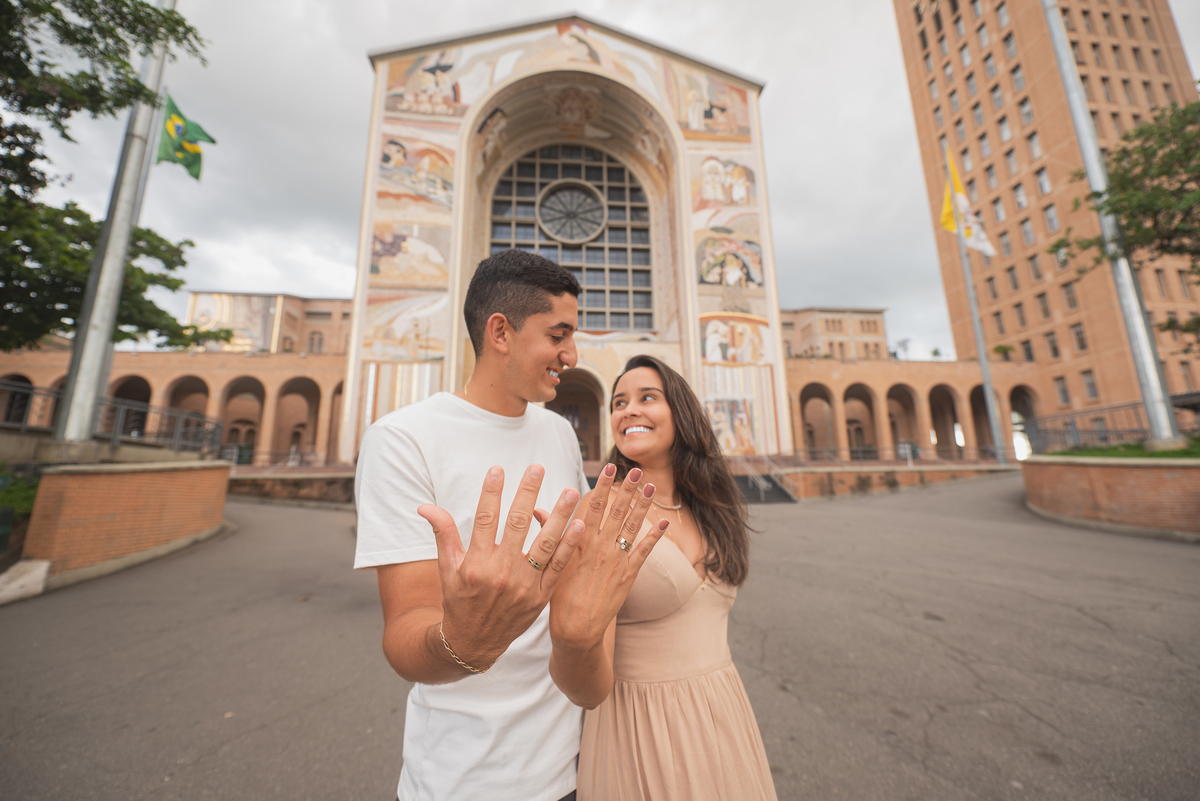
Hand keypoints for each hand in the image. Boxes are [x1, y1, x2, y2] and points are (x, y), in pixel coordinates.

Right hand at [417, 464, 583, 670]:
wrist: (473, 644)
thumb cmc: (459, 600)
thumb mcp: (447, 568)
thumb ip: (443, 533)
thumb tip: (424, 506)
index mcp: (476, 563)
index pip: (484, 519)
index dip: (491, 492)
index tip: (498, 469)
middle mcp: (500, 573)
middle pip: (516, 524)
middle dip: (527, 493)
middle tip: (537, 468)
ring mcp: (523, 585)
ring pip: (545, 543)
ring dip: (559, 515)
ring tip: (571, 491)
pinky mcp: (540, 597)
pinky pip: (558, 567)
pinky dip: (569, 547)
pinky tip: (579, 525)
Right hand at [549, 464, 668, 653]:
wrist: (576, 628)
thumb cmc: (558, 596)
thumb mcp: (549, 562)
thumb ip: (548, 534)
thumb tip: (538, 510)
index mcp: (579, 542)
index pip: (592, 506)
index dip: (602, 486)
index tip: (608, 467)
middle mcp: (600, 547)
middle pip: (616, 511)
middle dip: (627, 489)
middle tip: (636, 470)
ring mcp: (616, 560)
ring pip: (632, 526)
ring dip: (643, 505)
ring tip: (651, 486)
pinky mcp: (628, 575)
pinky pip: (644, 551)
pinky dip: (655, 536)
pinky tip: (663, 522)